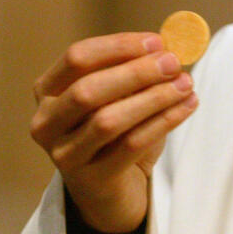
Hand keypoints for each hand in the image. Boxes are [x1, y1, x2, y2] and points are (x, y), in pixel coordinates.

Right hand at [30, 32, 198, 232]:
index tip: (157, 41)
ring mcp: (64, 155)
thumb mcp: (118, 97)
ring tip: (185, 84)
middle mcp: (46, 123)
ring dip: (153, 97)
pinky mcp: (91, 180)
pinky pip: (131, 146)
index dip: (118, 47)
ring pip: (108, 120)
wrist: (112, 192)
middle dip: (135, 73)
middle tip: (173, 63)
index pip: (77, 58)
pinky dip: (163, 122)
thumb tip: (168, 44)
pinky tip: (187, 106)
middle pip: (88, 90)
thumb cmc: (115, 135)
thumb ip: (133, 70)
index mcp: (47, 91)